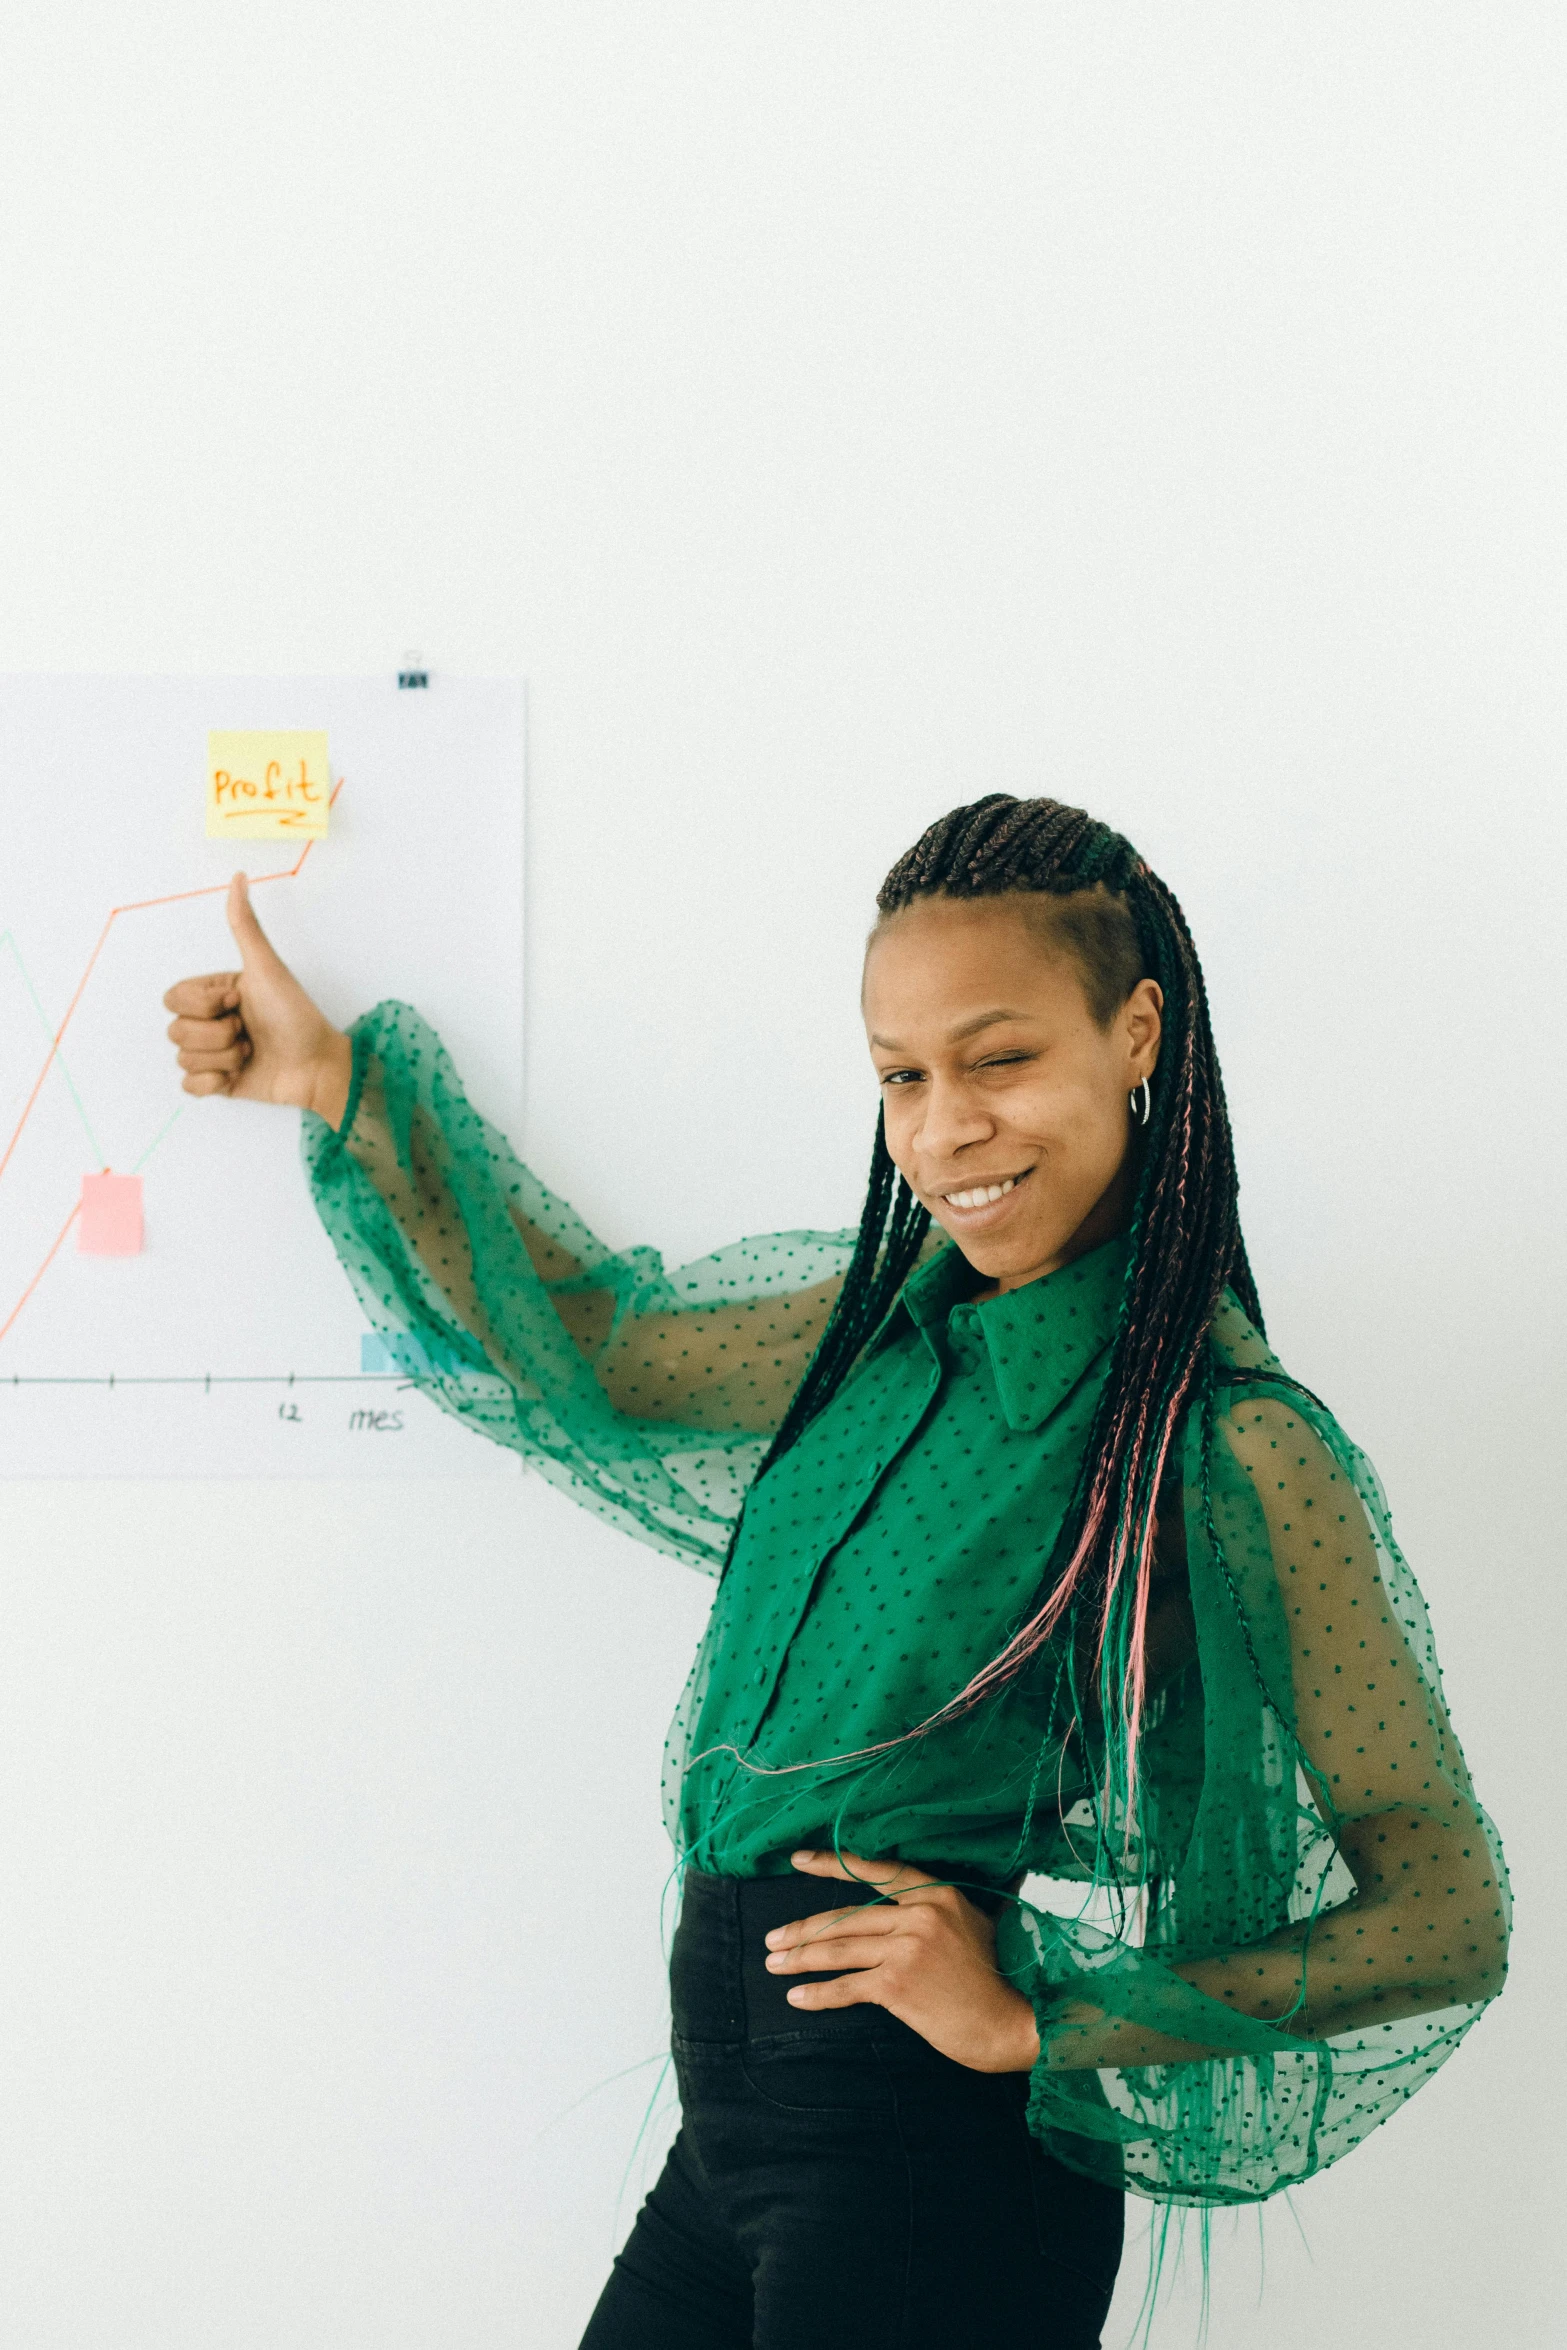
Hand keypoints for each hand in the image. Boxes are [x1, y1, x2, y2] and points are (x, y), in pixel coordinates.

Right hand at [162, 874, 352, 1126]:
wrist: (318, 1065)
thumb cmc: (298, 1015)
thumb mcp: (268, 968)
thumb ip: (245, 926)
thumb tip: (238, 877)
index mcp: (215, 993)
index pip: (173, 998)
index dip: (204, 1004)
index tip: (237, 1001)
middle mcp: (211, 1022)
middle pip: (176, 1030)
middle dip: (216, 1035)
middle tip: (248, 1031)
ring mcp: (214, 1053)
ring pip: (183, 1058)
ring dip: (223, 1058)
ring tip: (251, 1052)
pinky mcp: (219, 1083)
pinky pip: (188, 1086)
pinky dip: (213, 1083)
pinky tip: (239, 1075)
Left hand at [764, 1847, 1041, 2073]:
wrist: (1017, 2021)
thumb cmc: (1002, 1979)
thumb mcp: (981, 1927)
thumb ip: (952, 1910)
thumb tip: (954, 1892)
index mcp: (938, 1895)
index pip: (875, 1870)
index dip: (832, 1865)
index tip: (798, 1860)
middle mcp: (919, 1914)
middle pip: (847, 1917)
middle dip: (803, 1929)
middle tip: (773, 1939)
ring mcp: (907, 1948)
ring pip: (840, 1949)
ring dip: (801, 1957)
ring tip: (774, 1965)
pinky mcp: (899, 1985)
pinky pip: (848, 1987)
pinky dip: (819, 1993)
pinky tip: (797, 1997)